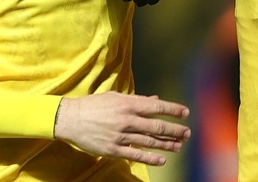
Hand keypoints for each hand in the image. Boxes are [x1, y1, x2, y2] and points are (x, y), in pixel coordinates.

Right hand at [54, 92, 190, 165]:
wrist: (70, 119)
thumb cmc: (93, 105)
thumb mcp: (114, 97)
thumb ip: (136, 100)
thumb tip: (155, 100)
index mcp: (127, 104)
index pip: (156, 107)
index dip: (173, 110)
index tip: (185, 113)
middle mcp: (126, 119)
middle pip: (156, 125)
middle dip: (175, 130)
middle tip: (187, 132)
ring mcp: (120, 135)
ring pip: (149, 141)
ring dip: (166, 144)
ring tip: (179, 146)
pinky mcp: (113, 149)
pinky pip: (136, 155)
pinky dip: (150, 158)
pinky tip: (161, 160)